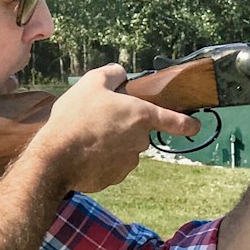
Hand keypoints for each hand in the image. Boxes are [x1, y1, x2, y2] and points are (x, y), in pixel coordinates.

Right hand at [27, 63, 198, 192]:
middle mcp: (140, 141)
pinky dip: (102, 159)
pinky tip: (84, 153)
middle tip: (99, 119)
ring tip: (86, 136)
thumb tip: (121, 73)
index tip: (194, 126)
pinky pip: (112, 165)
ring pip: (125, 149)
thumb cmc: (75, 117)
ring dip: (112, 143)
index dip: (187, 123)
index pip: (175, 121)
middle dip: (125, 126)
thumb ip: (112, 73)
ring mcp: (128, 162)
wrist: (55, 158)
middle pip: (139, 132)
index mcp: (141, 115)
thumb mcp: (92, 82)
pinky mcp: (114, 177)